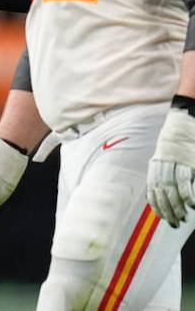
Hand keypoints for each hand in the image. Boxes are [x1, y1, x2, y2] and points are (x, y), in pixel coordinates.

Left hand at [148, 107, 194, 227]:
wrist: (185, 119)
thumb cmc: (178, 140)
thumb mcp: (166, 155)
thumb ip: (164, 171)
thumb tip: (161, 189)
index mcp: (157, 164)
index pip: (153, 189)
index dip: (157, 204)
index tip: (162, 216)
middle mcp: (163, 164)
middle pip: (162, 192)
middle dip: (167, 210)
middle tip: (175, 223)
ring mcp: (175, 162)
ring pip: (172, 189)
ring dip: (177, 206)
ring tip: (183, 218)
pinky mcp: (188, 161)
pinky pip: (186, 180)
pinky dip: (189, 194)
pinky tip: (192, 205)